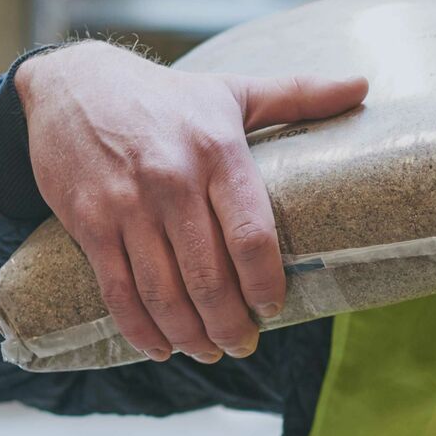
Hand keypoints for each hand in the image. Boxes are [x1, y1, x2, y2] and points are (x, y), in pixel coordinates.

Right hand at [13, 41, 367, 363]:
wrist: (72, 85)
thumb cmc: (165, 97)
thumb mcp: (231, 90)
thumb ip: (297, 94)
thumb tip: (363, 85)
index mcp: (216, 150)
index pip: (251, 234)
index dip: (266, 283)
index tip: (274, 308)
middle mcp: (172, 180)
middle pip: (209, 276)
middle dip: (230, 324)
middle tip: (244, 344)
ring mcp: (126, 205)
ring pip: (164, 292)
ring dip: (190, 335)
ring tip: (208, 351)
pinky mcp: (89, 222)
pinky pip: (118, 291)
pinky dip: (141, 330)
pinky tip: (162, 347)